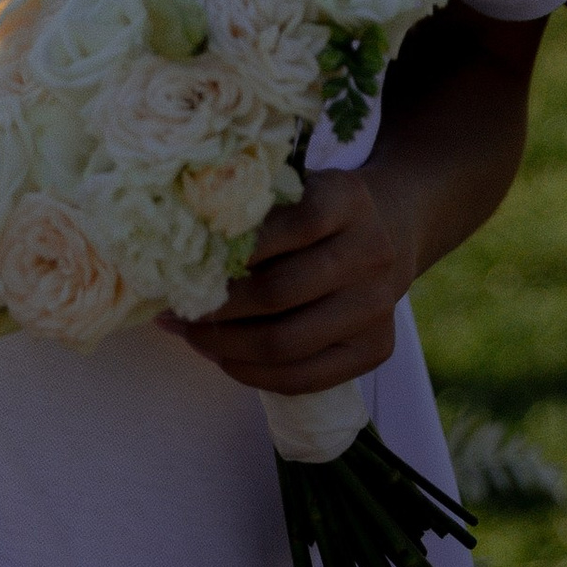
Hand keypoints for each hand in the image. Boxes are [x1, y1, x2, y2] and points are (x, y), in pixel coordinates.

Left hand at [161, 168, 417, 395]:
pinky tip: (222, 358)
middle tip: (177, 306)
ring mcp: (378, 308)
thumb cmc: (320, 208)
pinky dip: (251, 373)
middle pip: (278, 292)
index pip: (290, 225)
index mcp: (349, 200)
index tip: (189, 260)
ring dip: (224, 344)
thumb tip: (179, 246)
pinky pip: (302, 379)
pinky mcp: (376, 350)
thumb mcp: (296, 188)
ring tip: (190, 334)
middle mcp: (372, 254)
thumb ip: (252, 208)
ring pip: (284, 343)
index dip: (234, 246)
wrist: (389, 229)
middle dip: (216, 305)